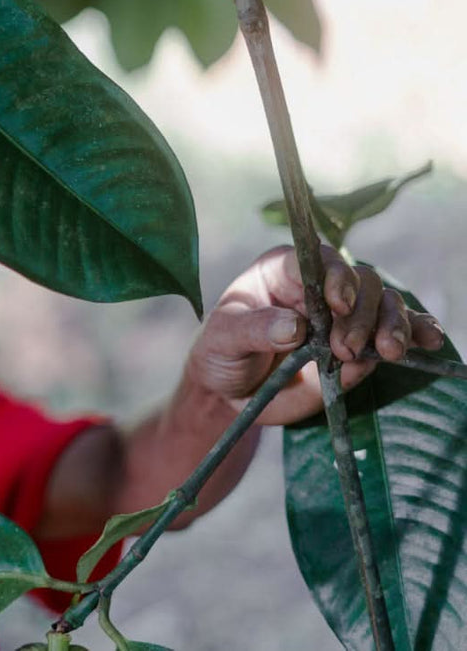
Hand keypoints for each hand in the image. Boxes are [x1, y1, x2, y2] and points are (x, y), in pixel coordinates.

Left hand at [187, 244, 446, 425]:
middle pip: (360, 282)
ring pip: (385, 304)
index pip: (316, 260)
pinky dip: (417, 334)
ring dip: (393, 325)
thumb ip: (254, 330)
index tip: (338, 304)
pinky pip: (398, 331)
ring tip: (387, 352)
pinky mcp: (364, 343)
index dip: (333, 277)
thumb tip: (293, 328)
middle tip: (345, 347)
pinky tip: (429, 342)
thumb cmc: (222, 352)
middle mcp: (321, 285)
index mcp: (284, 270)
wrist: (235, 390)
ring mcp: (347, 314)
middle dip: (361, 314)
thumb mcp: (224, 339)